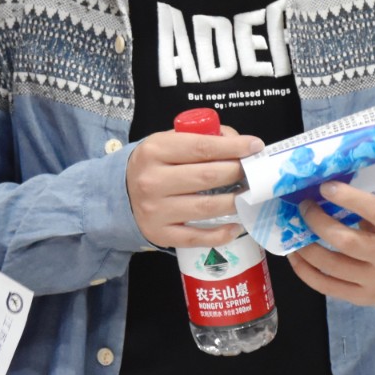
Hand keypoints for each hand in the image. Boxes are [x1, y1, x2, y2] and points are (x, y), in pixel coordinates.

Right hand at [125, 126, 263, 248]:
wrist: (119, 193)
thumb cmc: (154, 164)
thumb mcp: (168, 141)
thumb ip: (200, 138)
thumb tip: (238, 144)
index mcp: (155, 150)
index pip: (201, 147)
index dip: (233, 147)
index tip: (255, 146)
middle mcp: (152, 180)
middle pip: (207, 177)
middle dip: (237, 173)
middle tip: (253, 172)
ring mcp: (155, 210)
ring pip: (206, 207)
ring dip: (235, 201)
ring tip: (248, 195)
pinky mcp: (160, 234)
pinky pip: (197, 237)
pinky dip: (221, 233)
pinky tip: (235, 225)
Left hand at [286, 181, 374, 306]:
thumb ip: (370, 199)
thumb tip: (332, 181)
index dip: (348, 198)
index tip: (325, 187)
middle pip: (346, 241)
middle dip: (318, 223)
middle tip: (304, 208)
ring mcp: (374, 280)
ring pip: (331, 265)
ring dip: (305, 247)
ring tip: (293, 231)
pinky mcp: (361, 297)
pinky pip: (326, 286)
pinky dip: (304, 271)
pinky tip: (295, 255)